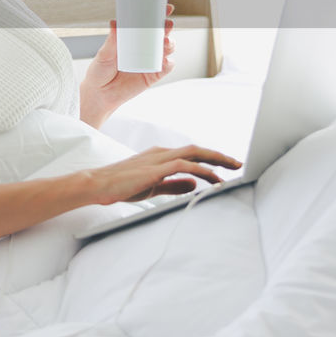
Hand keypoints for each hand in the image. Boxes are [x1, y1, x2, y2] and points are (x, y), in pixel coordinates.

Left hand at [79, 3, 174, 127]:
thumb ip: (111, 40)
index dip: (159, 15)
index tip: (167, 8)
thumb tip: (115, 23)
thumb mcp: (104, 54)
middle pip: (161, 34)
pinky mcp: (153, 75)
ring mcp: (150, 61)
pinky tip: (166, 60)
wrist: (99, 95)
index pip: (148, 23)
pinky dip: (169, 63)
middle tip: (167, 24)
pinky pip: (165, 68)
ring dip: (170, 44)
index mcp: (132, 38)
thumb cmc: (99, 72)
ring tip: (165, 43)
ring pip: (167, 49)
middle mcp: (144, 48)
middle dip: (168, 28)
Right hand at [80, 144, 242, 204]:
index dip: (210, 158)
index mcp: (161, 156)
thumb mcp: (153, 186)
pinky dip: (202, 171)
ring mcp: (159, 158)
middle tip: (237, 163)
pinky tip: (213, 179)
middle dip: (219, 156)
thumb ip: (173, 185)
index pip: (191, 153)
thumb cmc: (121, 185)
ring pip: (195, 153)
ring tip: (232, 169)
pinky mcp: (156, 167)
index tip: (226, 166)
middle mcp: (162, 153)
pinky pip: (185, 166)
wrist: (97, 184)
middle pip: (197, 149)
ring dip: (216, 160)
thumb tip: (193, 184)